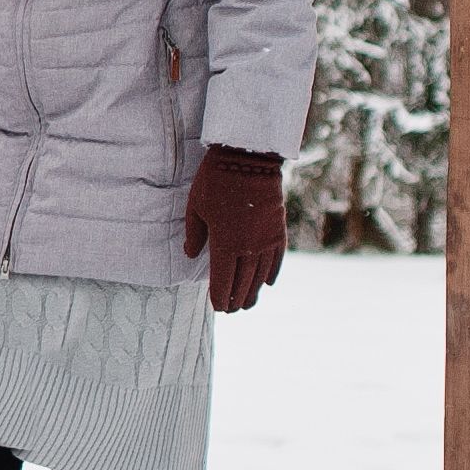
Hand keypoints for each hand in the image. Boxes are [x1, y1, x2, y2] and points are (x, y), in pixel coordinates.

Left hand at [182, 145, 284, 313]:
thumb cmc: (215, 182)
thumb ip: (194, 235)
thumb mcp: (195, 208)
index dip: (220, 298)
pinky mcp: (278, 231)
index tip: (217, 308)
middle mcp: (249, 248)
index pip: (223, 282)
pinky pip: (277, 260)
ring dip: (253, 292)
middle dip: (236, 300)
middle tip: (231, 310)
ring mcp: (266, 241)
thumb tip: (191, 254)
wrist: (248, 159)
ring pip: (260, 276)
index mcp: (225, 244)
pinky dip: (272, 274)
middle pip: (243, 283)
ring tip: (248, 303)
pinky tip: (267, 284)